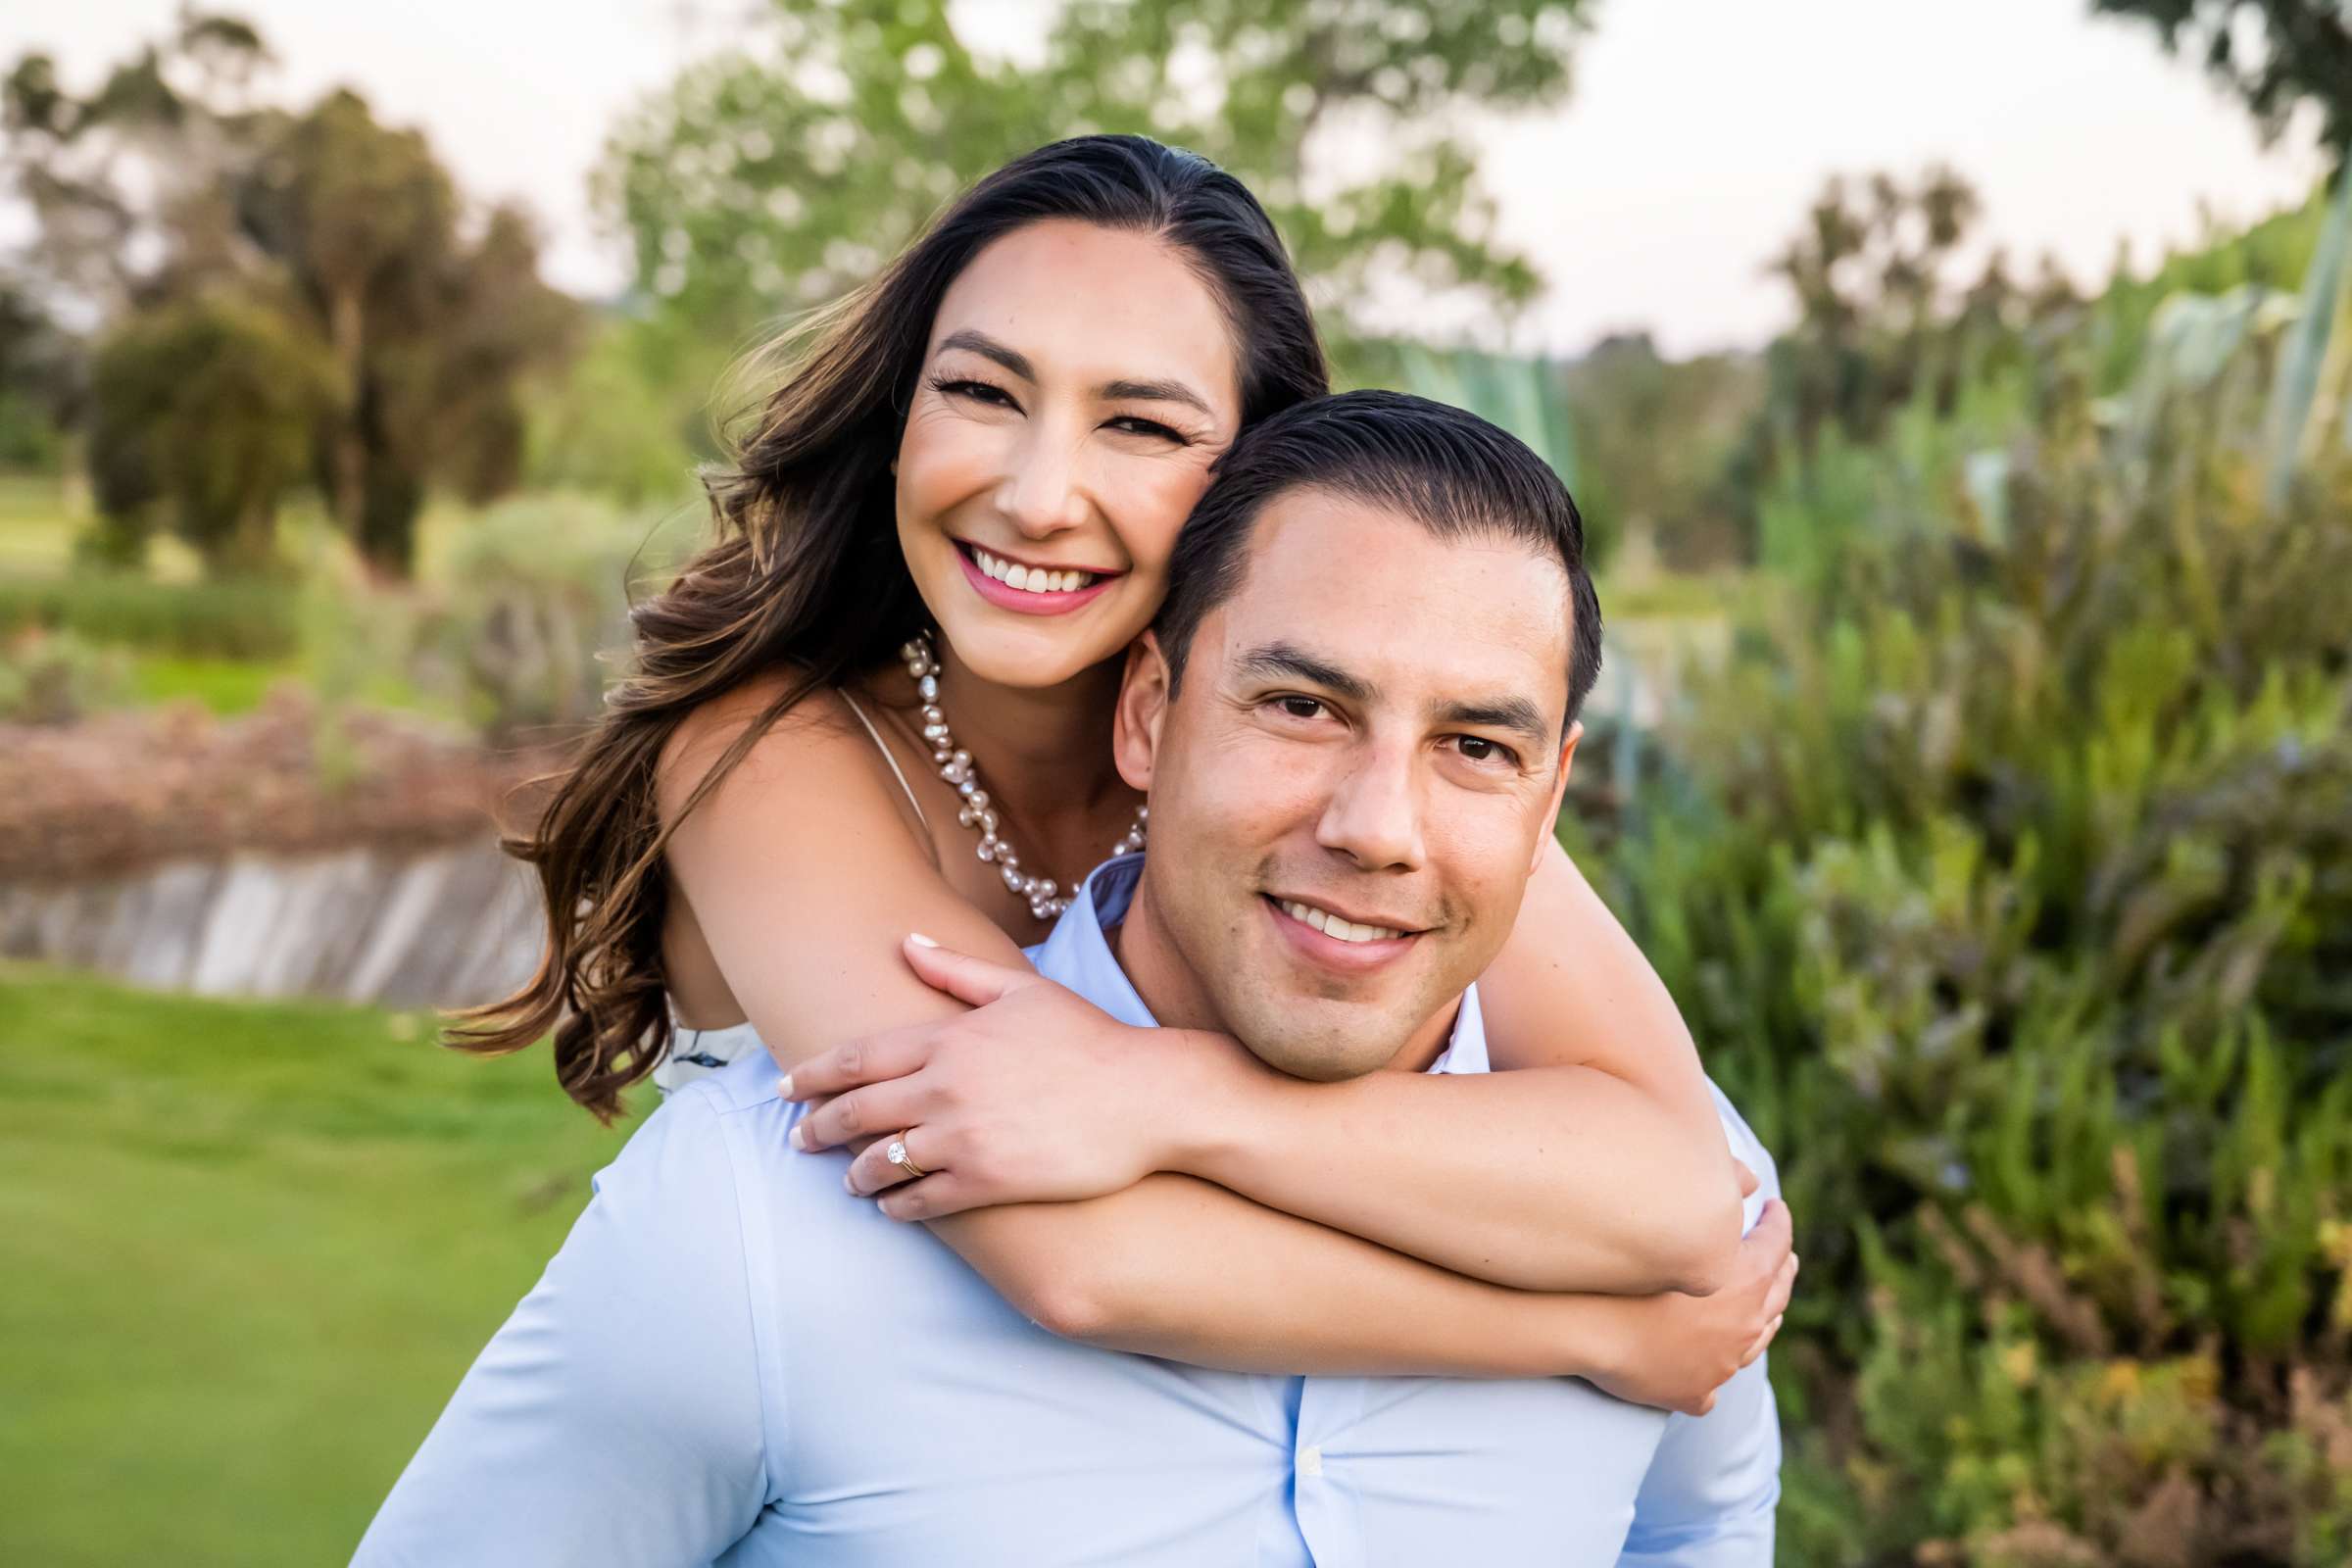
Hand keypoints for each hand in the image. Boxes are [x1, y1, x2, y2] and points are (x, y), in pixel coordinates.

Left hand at [782, 935, 1193, 1219]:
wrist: (1146, 1096)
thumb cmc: (1088, 1038)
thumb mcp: (1021, 990)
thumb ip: (956, 971)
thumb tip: (907, 942)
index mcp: (949, 1038)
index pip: (858, 1058)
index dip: (814, 1075)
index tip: (788, 1087)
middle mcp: (945, 1087)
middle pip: (856, 1111)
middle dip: (817, 1127)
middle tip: (798, 1139)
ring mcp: (963, 1137)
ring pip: (881, 1162)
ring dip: (855, 1174)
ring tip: (848, 1180)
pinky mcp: (988, 1181)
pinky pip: (922, 1200)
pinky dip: (898, 1206)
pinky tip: (892, 1208)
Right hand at [1582, 1199, 1795, 1416]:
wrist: (1587, 1324)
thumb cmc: (1629, 1267)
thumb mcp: (1687, 1217)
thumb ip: (1725, 1189)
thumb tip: (1752, 1180)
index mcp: (1748, 1283)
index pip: (1777, 1245)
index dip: (1779, 1222)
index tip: (1776, 1208)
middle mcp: (1744, 1326)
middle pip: (1776, 1296)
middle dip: (1781, 1271)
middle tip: (1783, 1256)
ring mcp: (1721, 1363)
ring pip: (1753, 1343)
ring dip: (1761, 1321)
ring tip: (1762, 1308)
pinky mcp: (1694, 1392)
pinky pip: (1710, 1386)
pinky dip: (1712, 1372)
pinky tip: (1709, 1366)